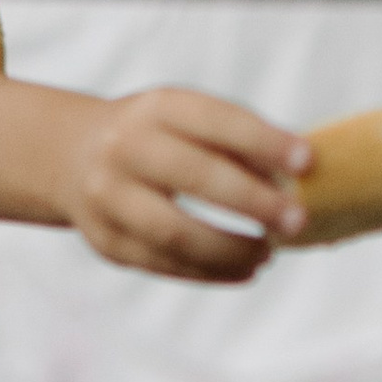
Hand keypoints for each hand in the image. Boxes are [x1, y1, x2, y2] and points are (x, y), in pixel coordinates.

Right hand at [45, 92, 310, 283]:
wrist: (73, 156)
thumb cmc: (159, 138)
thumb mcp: (189, 120)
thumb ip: (239, 144)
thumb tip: (301, 180)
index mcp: (156, 109)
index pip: (215, 121)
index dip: (263, 141)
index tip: (308, 162)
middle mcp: (125, 148)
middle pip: (195, 177)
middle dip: (253, 202)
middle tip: (298, 222)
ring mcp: (110, 198)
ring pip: (176, 234)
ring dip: (232, 249)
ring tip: (269, 254)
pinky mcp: (108, 242)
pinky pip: (166, 265)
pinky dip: (212, 272)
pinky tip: (245, 270)